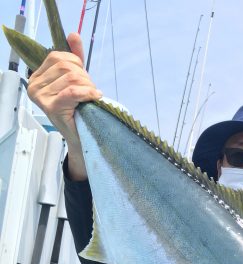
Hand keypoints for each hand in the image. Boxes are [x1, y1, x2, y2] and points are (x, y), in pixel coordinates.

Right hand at [27, 33, 101, 179]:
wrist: (82, 136)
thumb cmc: (78, 109)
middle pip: (65, 67)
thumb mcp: (76, 79)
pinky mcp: (52, 108)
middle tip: (90, 91)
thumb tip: (74, 35)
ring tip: (90, 97)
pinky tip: (94, 97)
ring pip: (71, 78)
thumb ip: (74, 57)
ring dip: (87, 86)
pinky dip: (87, 93)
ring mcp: (41, 98)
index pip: (57, 56)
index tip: (84, 79)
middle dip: (84, 77)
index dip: (76, 64)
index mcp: (37, 77)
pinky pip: (72, 92)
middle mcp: (34, 86)